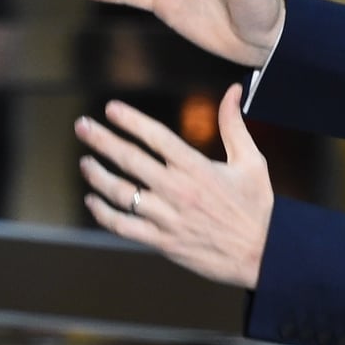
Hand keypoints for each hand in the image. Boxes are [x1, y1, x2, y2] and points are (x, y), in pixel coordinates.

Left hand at [75, 87, 273, 288]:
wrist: (263, 255)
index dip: (131, 120)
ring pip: (121, 193)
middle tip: (82, 126)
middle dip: (102, 140)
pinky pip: (124, 226)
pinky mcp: (162, 241)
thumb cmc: (256, 206)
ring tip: (85, 162)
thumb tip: (233, 89)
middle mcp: (178, 190)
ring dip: (98, 175)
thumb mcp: (251, 161)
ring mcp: (167, 217)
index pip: (157, 137)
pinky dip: (104, 213)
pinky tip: (93, 200)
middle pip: (130, 160)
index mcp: (197, 168)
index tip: (111, 108)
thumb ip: (234, 124)